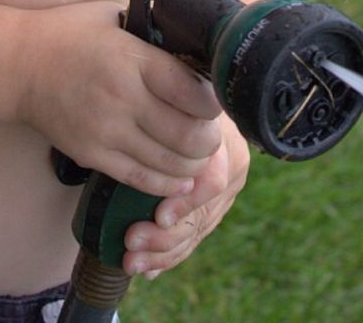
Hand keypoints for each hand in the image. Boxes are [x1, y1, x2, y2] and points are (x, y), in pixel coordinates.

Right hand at [16, 0, 222, 196]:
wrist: (18, 65)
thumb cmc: (68, 33)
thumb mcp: (114, 18)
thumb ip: (150, 34)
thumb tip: (190, 44)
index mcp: (133, 59)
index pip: (194, 92)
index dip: (215, 102)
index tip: (217, 99)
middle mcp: (123, 98)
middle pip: (189, 136)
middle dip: (210, 139)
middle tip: (211, 133)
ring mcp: (106, 131)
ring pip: (170, 164)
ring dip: (194, 164)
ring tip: (198, 154)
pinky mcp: (92, 155)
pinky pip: (140, 179)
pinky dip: (168, 183)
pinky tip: (180, 178)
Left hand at [122, 114, 250, 278]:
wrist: (190, 98)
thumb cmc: (172, 93)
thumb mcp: (174, 99)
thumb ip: (167, 116)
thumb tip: (145, 129)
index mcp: (225, 140)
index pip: (212, 180)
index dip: (186, 201)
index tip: (159, 215)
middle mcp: (231, 169)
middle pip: (202, 214)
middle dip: (165, 235)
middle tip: (131, 241)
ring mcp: (225, 193)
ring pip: (197, 232)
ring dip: (163, 252)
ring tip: (132, 261)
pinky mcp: (214, 210)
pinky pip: (195, 237)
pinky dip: (171, 255)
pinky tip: (150, 270)